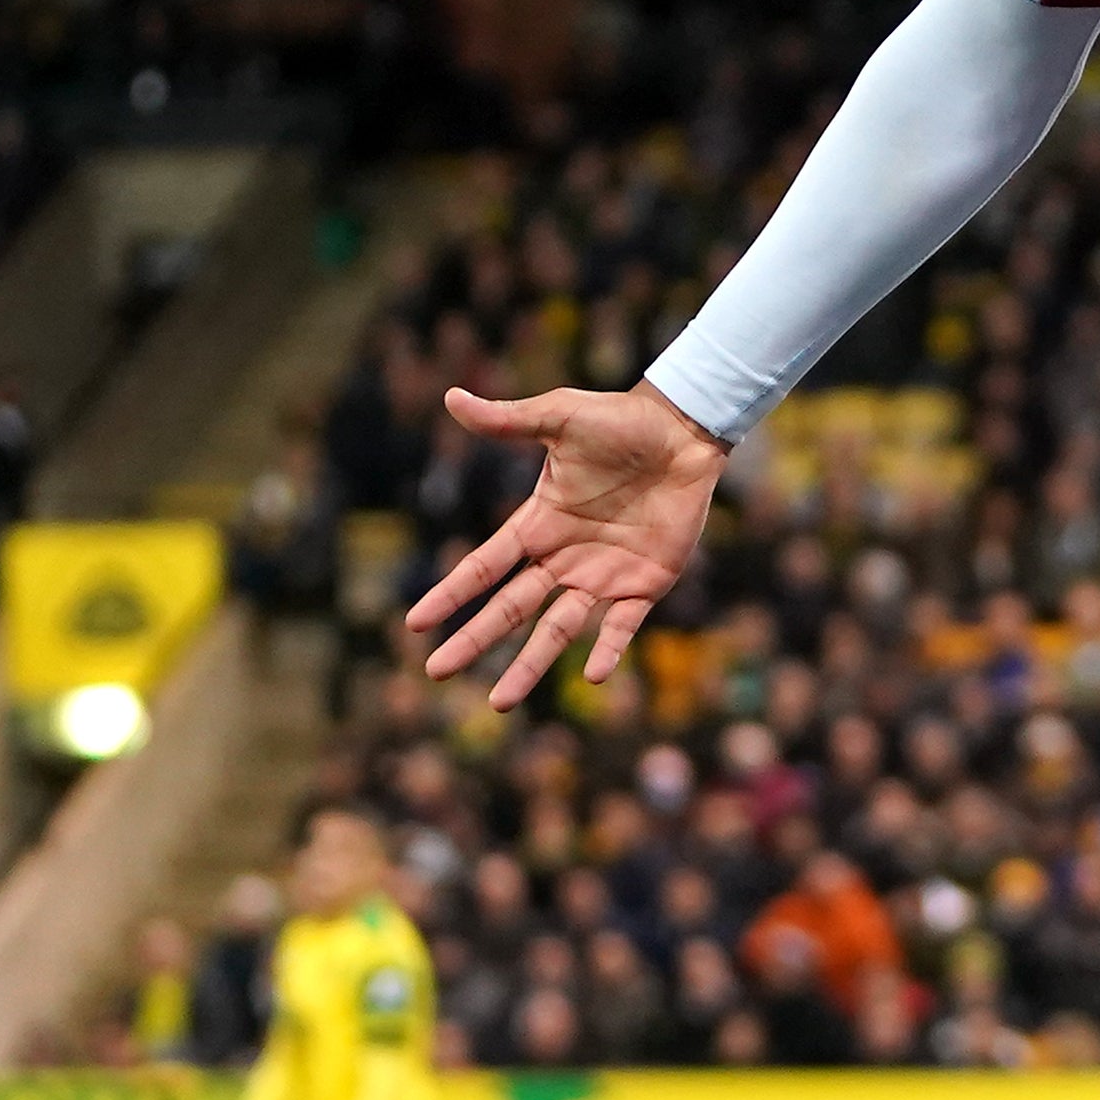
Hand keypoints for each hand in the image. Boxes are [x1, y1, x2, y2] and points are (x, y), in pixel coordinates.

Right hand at [405, 383, 729, 706]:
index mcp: (538, 524)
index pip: (483, 567)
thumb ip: (508, 420)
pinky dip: (607, 650)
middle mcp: (563, 558)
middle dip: (473, 641)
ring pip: (556, 631)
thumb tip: (451, 397)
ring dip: (529, 665)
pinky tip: (591, 674)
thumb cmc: (620, 420)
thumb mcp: (559, 417)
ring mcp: (602, 575)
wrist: (684, 430)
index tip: (414, 623)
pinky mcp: (645, 584)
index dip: (450, 594)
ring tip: (500, 703)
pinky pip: (621, 626)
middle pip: (509, 609)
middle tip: (436, 673)